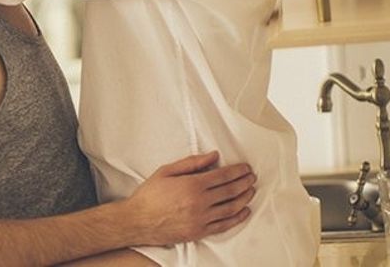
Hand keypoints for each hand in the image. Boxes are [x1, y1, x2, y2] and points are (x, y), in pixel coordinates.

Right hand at [124, 151, 254, 245]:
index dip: (238, 171)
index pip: (223, 176)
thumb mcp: (167, 171)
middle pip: (230, 191)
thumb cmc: (149, 195)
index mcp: (192, 185)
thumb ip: (192, 163)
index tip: (245, 168)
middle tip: (252, 177)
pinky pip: (224, 225)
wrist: (137, 221)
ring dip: (244, 198)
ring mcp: (201, 219)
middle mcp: (200, 202)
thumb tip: (213, 156)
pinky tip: (244, 211)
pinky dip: (238, 217)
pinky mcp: (199, 232)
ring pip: (231, 208)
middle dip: (245, 182)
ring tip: (251, 191)